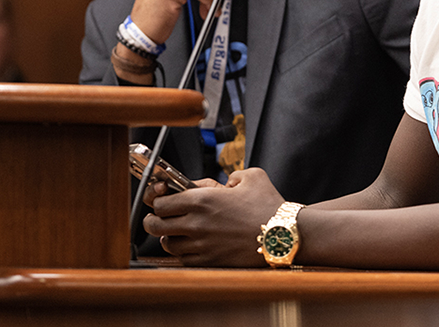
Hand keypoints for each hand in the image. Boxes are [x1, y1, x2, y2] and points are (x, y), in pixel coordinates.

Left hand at [143, 168, 284, 266]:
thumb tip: (224, 184)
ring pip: (167, 245)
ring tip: (178, 232)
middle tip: (160, 218)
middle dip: (154, 220)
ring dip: (169, 237)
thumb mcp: (252, 176)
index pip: (160, 202)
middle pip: (155, 225)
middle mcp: (197, 223)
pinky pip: (183, 260)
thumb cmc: (269, 206)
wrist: (283, 235)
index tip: (162, 199)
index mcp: (202, 199)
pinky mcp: (210, 262)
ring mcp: (201, 245)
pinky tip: (193, 246)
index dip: (158, 200)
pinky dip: (183, 253)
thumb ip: (232, 176)